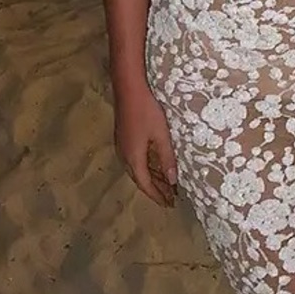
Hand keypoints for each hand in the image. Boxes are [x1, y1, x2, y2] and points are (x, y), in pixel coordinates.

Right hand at [114, 83, 177, 206]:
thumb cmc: (147, 110)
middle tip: (170, 198)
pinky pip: (134, 160)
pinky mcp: (123, 138)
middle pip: (140, 179)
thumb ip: (167, 158)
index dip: (157, 195)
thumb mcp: (161, 135)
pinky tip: (154, 165)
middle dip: (155, 189)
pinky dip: (145, 167)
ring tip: (165, 185)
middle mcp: (124, 155)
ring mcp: (122, 146)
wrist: (128, 88)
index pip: (145, 184)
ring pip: (136, 169)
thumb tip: (172, 180)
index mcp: (133, 158)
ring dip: (150, 178)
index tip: (169, 204)